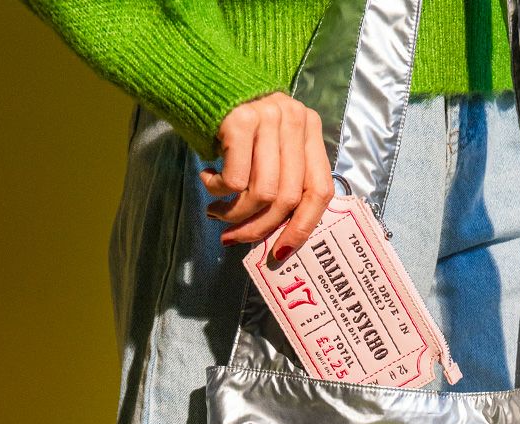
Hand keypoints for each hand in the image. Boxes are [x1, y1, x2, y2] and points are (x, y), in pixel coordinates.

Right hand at [200, 91, 334, 261]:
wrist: (199, 76)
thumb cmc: (235, 123)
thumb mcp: (269, 145)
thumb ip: (282, 177)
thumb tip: (278, 237)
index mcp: (309, 129)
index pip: (320, 190)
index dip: (302, 227)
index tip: (281, 250)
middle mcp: (294, 120)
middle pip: (287, 198)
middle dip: (258, 228)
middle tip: (233, 237)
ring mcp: (268, 117)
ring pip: (262, 193)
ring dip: (235, 214)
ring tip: (217, 211)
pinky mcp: (239, 120)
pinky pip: (235, 179)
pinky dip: (218, 190)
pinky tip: (208, 179)